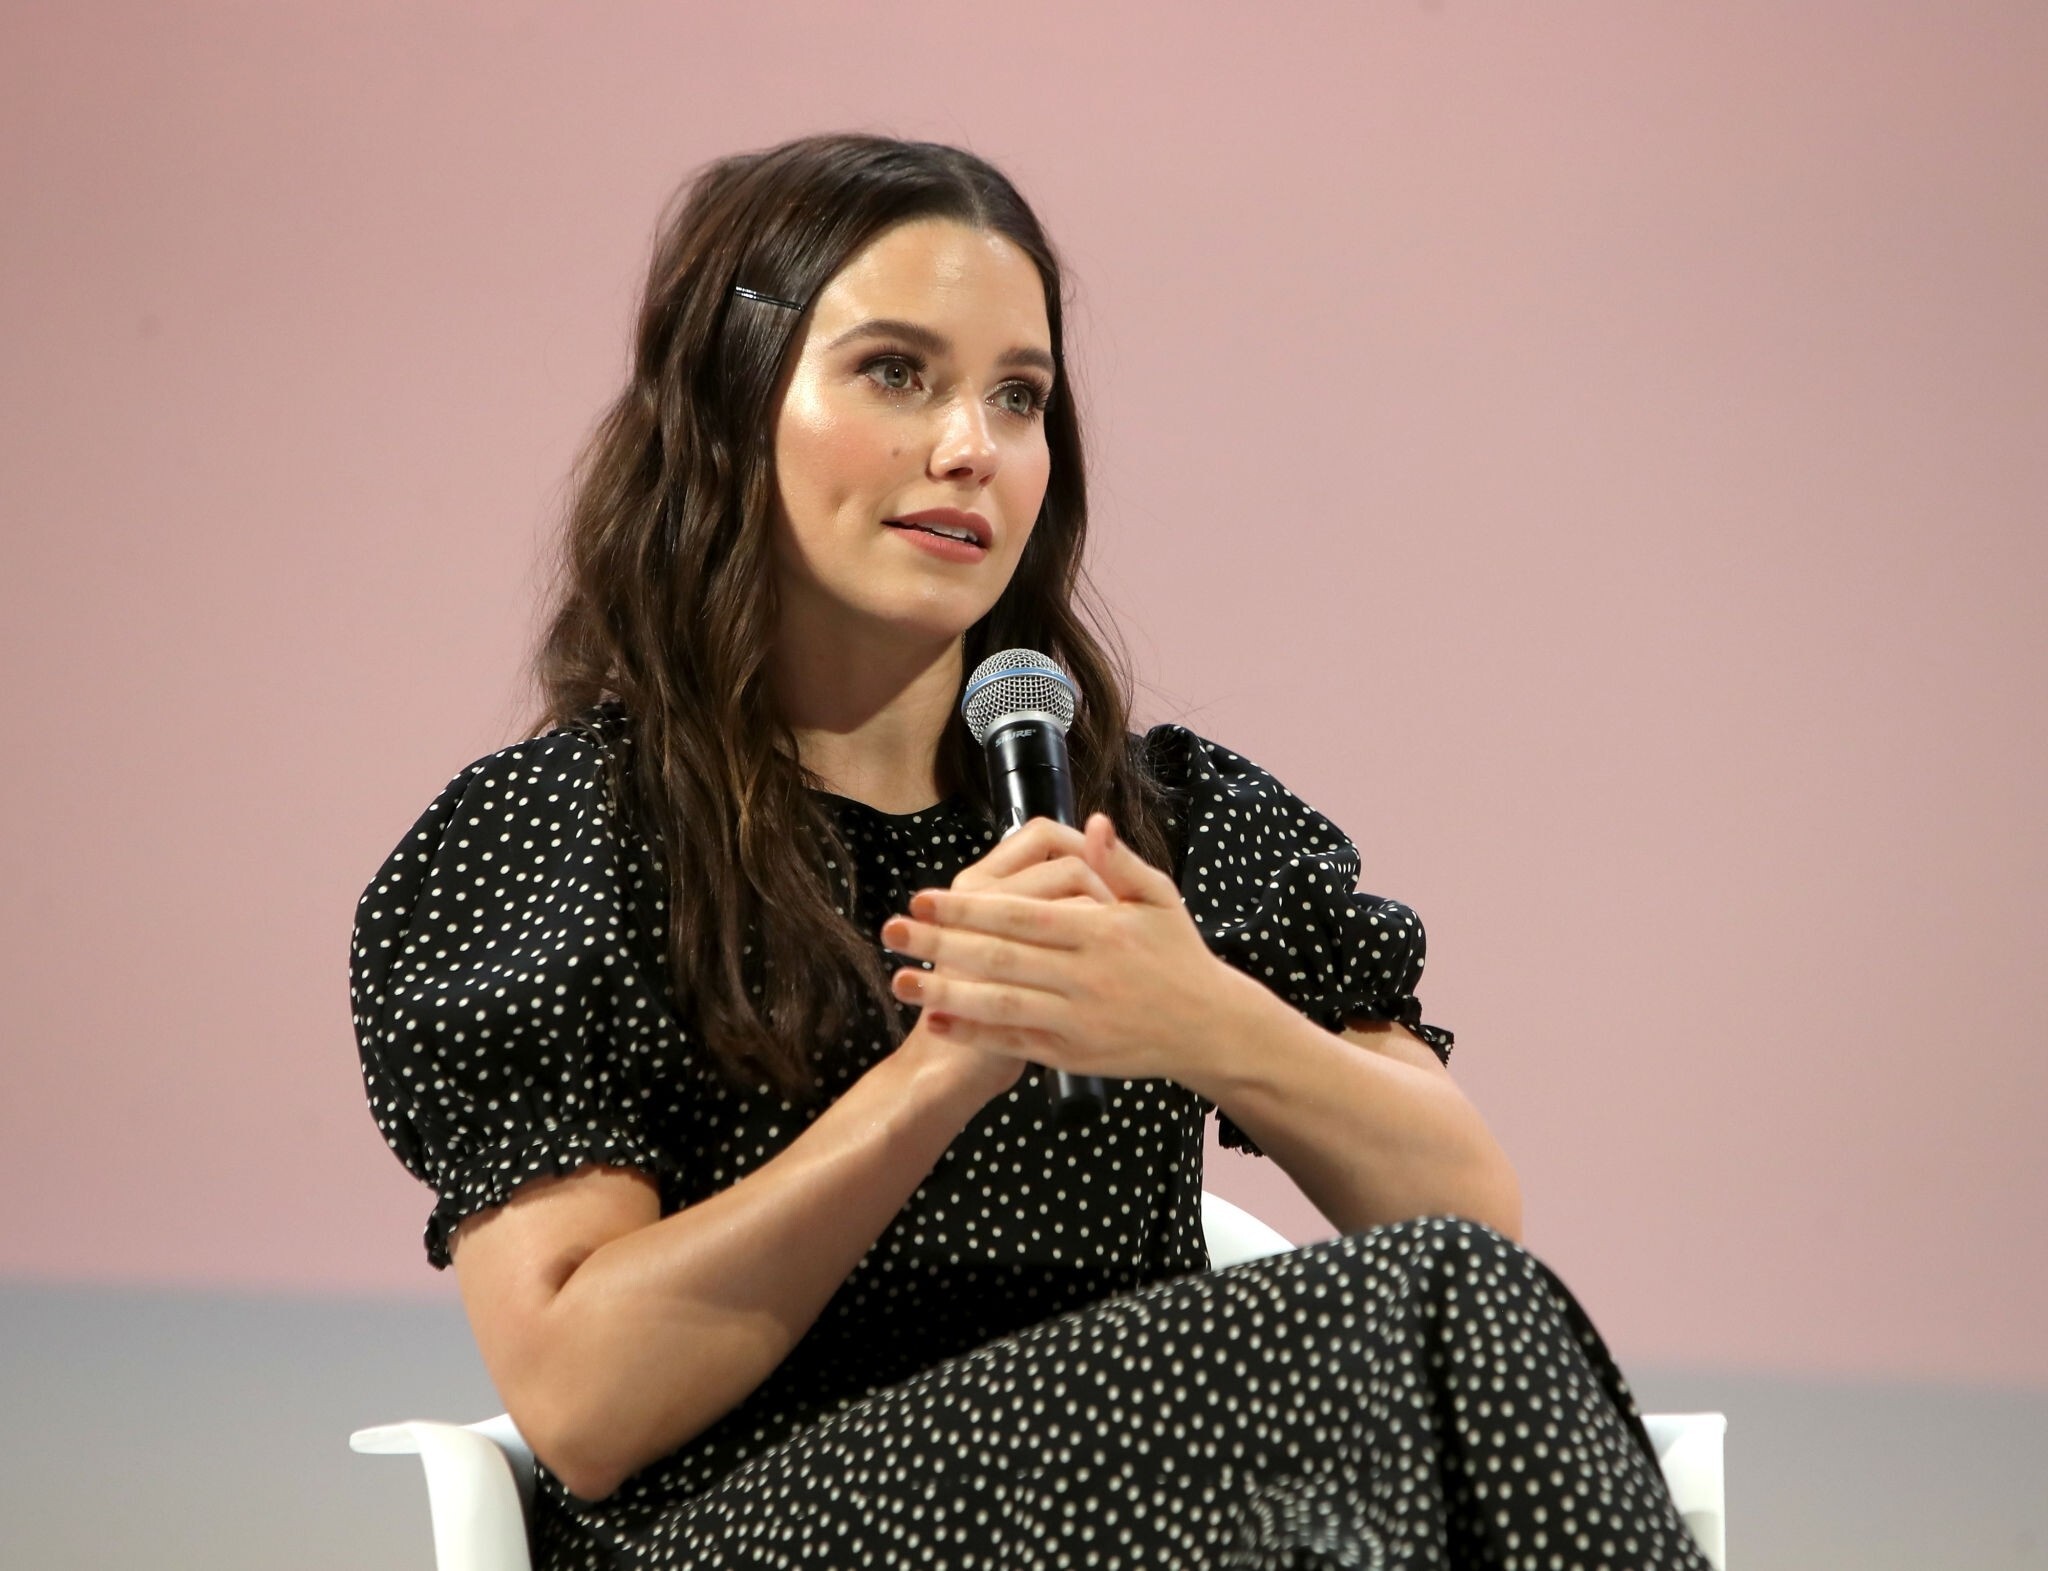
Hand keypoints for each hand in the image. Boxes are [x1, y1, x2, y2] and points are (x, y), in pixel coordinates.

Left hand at [881, 813, 1235, 1085]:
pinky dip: (974, 1034)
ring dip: (946, 993)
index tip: (922, 899)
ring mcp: (1079, 1019)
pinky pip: (1016, 1042)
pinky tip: (936, 1021)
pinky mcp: (1075, 1054)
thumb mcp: (1159, 899)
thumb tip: (1094, 823)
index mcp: (1101, 932)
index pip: (1021, 916)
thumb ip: (1121, 863)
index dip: (968, 909)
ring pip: (1001, 1005)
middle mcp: (1086, 976)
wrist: (1211, 1027)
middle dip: (940, 945)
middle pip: (1000, 959)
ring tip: (900, 981)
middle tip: (890, 932)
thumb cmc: (1179, 954)